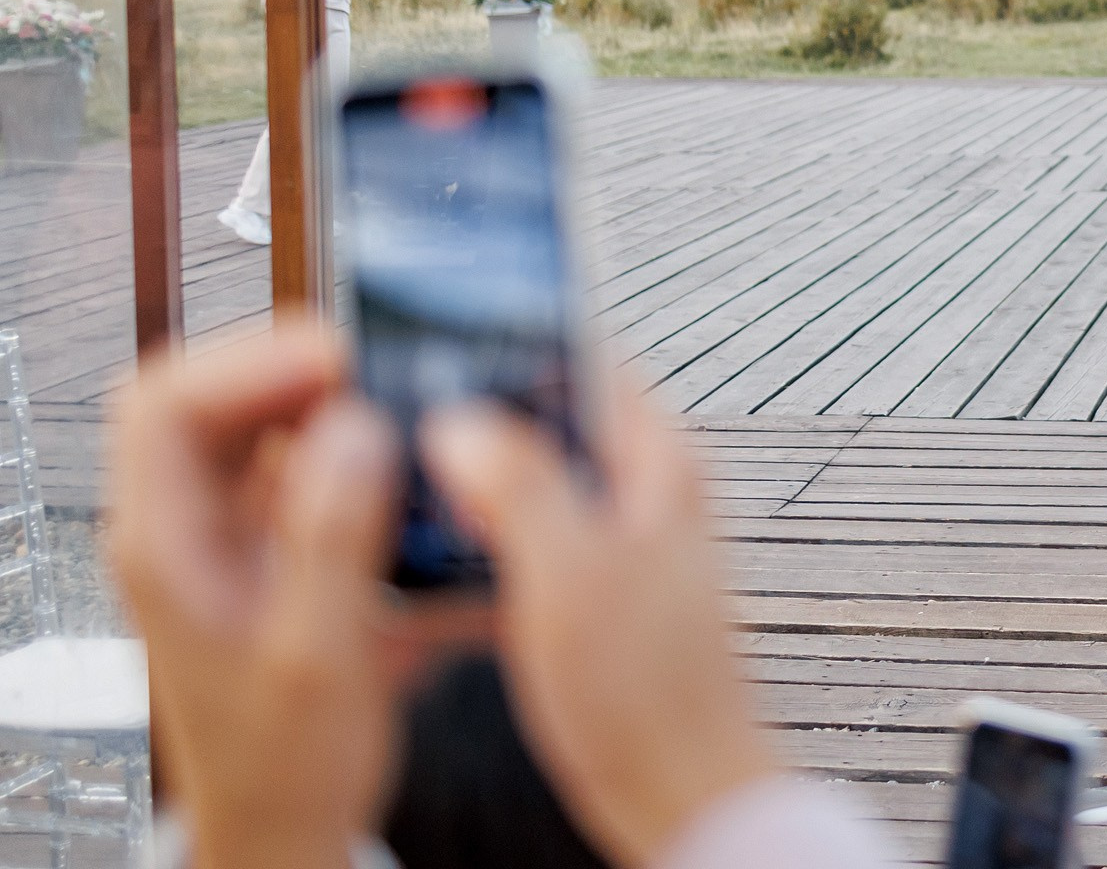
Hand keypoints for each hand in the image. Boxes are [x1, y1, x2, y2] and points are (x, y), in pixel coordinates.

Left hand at [108, 330, 403, 868]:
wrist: (281, 826)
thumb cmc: (288, 763)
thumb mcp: (320, 655)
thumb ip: (334, 539)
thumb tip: (355, 426)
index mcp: (162, 549)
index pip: (163, 404)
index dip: (249, 362)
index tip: (339, 357)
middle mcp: (175, 528)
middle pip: (200, 395)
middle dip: (286, 366)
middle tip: (376, 366)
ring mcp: (214, 533)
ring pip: (245, 419)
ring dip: (316, 399)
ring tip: (394, 402)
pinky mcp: (258, 543)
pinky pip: (285, 458)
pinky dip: (338, 440)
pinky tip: (395, 458)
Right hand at [422, 374, 777, 866]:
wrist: (682, 793)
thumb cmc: (643, 691)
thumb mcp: (568, 574)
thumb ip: (520, 484)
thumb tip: (461, 419)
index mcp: (659, 463)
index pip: (590, 357)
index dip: (519, 340)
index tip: (442, 337)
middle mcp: (650, 491)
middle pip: (555, 418)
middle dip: (482, 418)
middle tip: (401, 418)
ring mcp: (626, 545)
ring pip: (538, 485)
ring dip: (478, 488)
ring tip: (406, 491)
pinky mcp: (602, 598)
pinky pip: (535, 545)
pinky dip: (489, 546)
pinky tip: (436, 568)